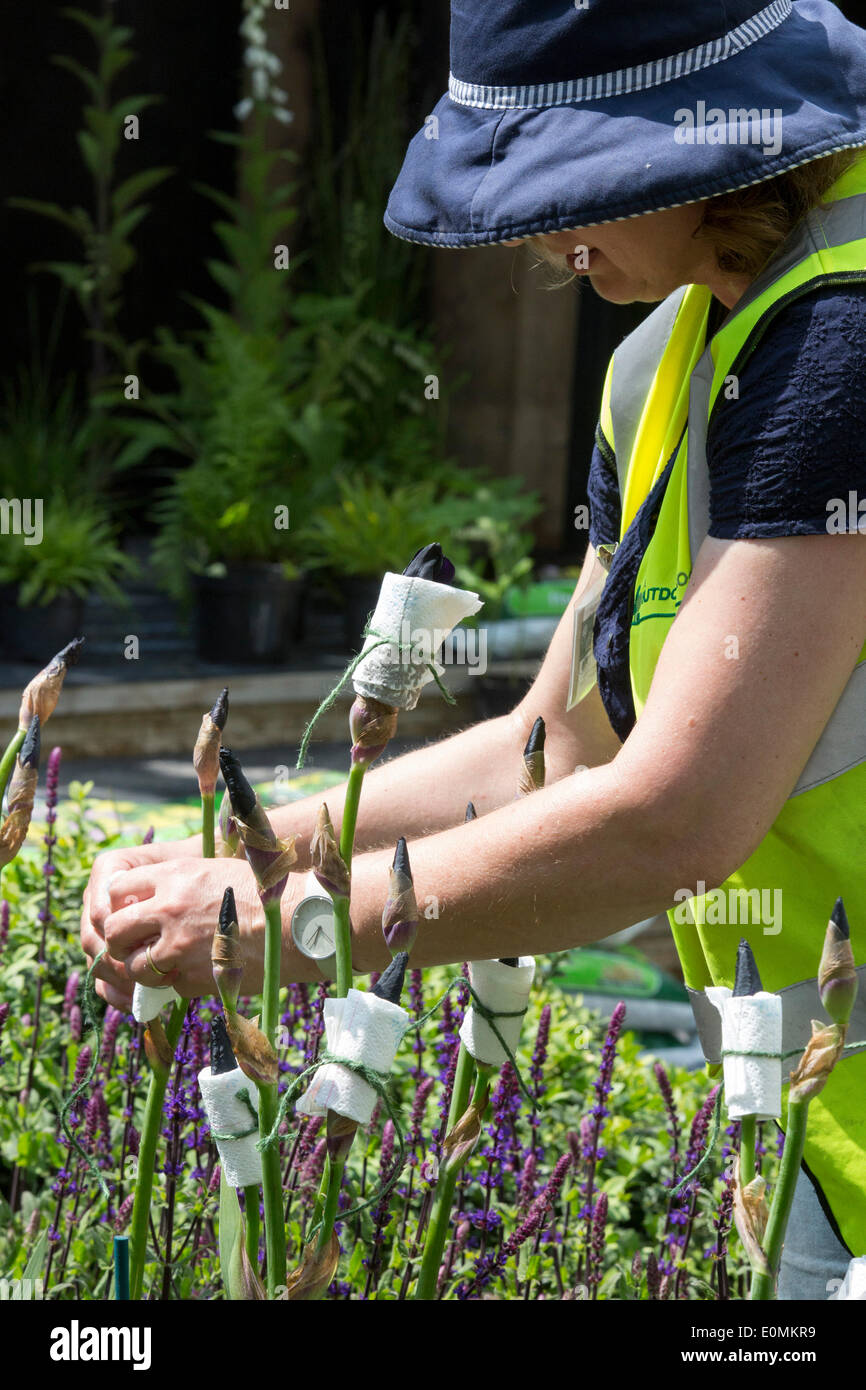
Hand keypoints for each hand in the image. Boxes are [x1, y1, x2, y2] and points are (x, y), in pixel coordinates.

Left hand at [81, 847, 265, 1007]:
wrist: (297, 922)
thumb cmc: (262, 893)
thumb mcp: (214, 870)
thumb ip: (177, 882)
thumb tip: (147, 900)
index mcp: (174, 876)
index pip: (117, 889)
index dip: (118, 904)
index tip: (130, 912)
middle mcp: (170, 910)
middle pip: (114, 931)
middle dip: (119, 942)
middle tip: (133, 946)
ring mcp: (180, 946)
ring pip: (133, 967)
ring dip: (143, 969)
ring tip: (162, 965)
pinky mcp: (195, 976)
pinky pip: (168, 986)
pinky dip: (177, 983)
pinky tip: (197, 972)